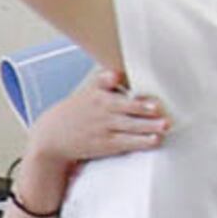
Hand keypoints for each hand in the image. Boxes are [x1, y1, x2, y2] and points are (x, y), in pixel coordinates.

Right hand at [24, 66, 166, 192]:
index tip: (133, 81)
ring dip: (149, 125)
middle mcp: (101, 110)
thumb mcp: (84, 93)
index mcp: (96, 94)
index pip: (109, 84)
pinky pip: (128, 142)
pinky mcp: (106, 144)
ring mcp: (104, 127)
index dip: (119, 82)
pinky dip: (142, 141)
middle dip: (143, 107)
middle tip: (158, 107)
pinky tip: (154, 139)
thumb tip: (116, 73)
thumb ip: (102, 81)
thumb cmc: (74, 114)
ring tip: (164, 125)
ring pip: (130, 125)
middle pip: (125, 106)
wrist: (52, 138)